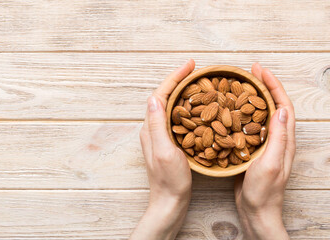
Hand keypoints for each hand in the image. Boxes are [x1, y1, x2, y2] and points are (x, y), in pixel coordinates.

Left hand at [130, 60, 194, 239]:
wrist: (170, 201)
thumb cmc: (170, 181)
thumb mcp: (165, 152)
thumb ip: (157, 125)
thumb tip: (154, 96)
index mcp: (151, 128)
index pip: (161, 94)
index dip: (175, 77)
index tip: (190, 65)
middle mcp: (153, 129)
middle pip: (165, 96)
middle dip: (178, 80)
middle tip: (195, 69)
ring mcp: (160, 135)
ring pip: (171, 105)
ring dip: (182, 91)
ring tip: (197, 82)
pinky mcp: (169, 141)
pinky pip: (177, 117)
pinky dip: (187, 106)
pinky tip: (198, 106)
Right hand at [234, 63, 295, 239]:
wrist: (255, 209)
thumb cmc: (263, 191)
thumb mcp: (270, 163)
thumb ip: (277, 138)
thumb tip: (280, 109)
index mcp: (284, 140)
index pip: (282, 105)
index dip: (273, 86)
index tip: (261, 71)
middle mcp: (277, 138)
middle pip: (273, 105)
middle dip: (264, 85)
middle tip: (250, 72)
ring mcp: (265, 143)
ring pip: (261, 113)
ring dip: (253, 97)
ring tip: (241, 85)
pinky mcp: (253, 149)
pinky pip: (250, 125)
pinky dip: (243, 113)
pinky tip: (231, 110)